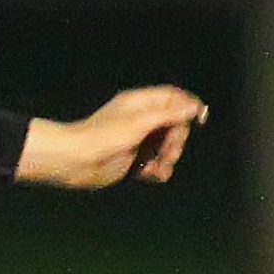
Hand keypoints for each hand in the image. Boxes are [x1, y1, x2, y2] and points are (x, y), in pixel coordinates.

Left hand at [18, 86, 206, 187]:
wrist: (73, 161)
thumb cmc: (104, 136)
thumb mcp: (140, 122)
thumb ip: (169, 114)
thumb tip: (195, 106)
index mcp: (140, 103)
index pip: (173, 97)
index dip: (188, 106)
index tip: (199, 120)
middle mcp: (139, 119)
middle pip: (174, 124)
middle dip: (176, 140)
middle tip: (170, 152)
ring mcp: (136, 140)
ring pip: (165, 146)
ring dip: (168, 157)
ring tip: (161, 167)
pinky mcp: (131, 160)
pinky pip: (153, 162)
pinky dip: (157, 169)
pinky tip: (154, 175)